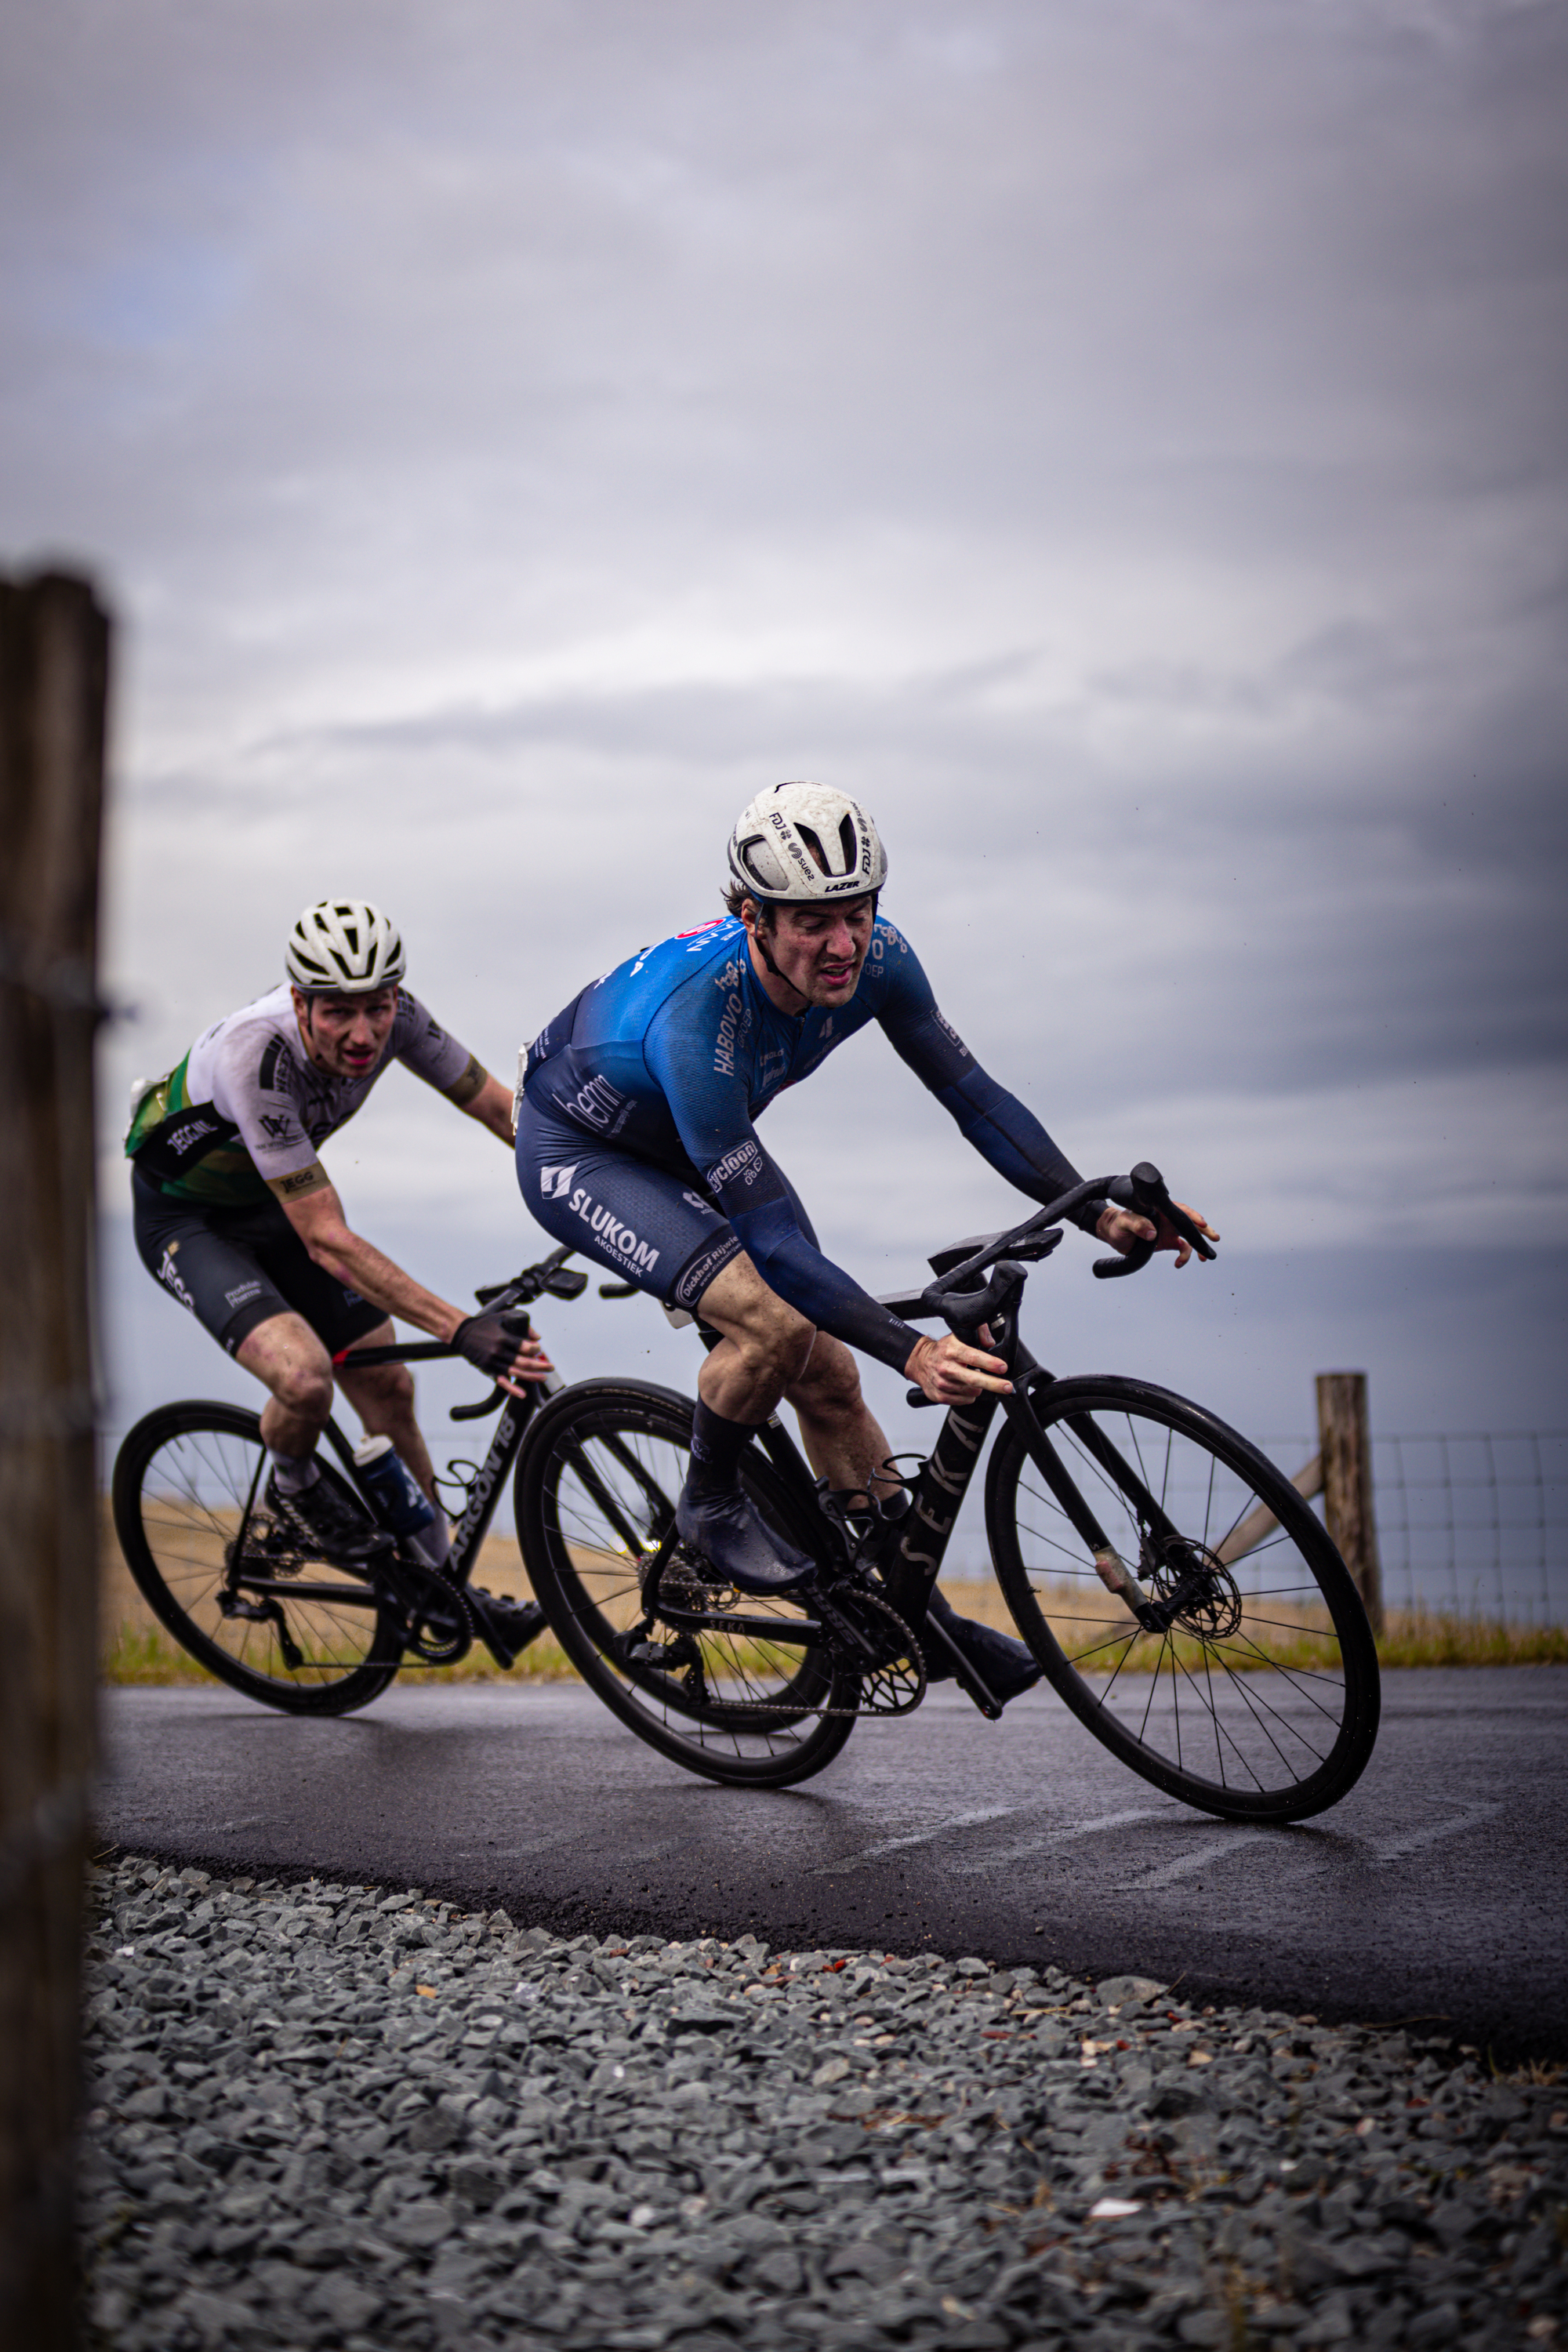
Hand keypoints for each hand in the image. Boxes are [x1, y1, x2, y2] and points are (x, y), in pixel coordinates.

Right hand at [451, 1306, 554, 1396]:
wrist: (461, 1333)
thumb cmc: (483, 1325)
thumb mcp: (503, 1318)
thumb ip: (522, 1326)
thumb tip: (537, 1338)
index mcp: (503, 1337)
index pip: (524, 1346)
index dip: (535, 1350)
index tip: (540, 1350)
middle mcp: (498, 1350)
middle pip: (523, 1361)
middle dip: (539, 1365)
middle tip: (550, 1366)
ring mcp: (492, 1361)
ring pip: (515, 1372)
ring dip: (531, 1376)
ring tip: (543, 1377)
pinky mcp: (487, 1369)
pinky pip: (502, 1381)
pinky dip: (512, 1388)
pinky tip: (522, 1393)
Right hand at [905, 1330, 1011, 1404]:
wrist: (919, 1362)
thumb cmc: (942, 1350)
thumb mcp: (958, 1335)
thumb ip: (978, 1332)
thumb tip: (990, 1341)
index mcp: (952, 1350)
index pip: (973, 1357)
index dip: (990, 1363)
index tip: (1002, 1367)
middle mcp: (946, 1367)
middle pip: (974, 1379)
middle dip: (994, 1384)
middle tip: (1007, 1387)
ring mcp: (942, 1383)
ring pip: (971, 1392)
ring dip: (978, 1388)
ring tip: (974, 1380)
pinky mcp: (940, 1396)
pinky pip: (964, 1401)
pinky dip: (969, 1396)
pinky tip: (965, 1388)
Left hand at [1096, 1200, 1218, 1269]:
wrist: (1115, 1234)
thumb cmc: (1119, 1224)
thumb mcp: (1125, 1223)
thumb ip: (1137, 1225)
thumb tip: (1152, 1233)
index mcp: (1159, 1209)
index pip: (1179, 1210)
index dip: (1191, 1215)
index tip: (1201, 1223)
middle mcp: (1168, 1219)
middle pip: (1190, 1222)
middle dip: (1203, 1230)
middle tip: (1214, 1237)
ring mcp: (1170, 1230)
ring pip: (1190, 1236)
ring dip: (1199, 1245)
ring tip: (1206, 1257)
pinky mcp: (1168, 1241)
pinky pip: (1182, 1248)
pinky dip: (1185, 1256)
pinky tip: (1179, 1264)